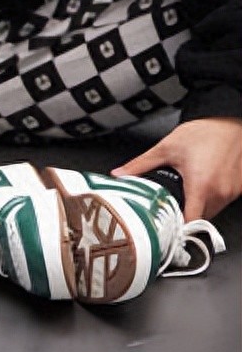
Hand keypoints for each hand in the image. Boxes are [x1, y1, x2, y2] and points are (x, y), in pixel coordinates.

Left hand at [111, 116, 241, 221]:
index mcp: (201, 186)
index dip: (176, 229)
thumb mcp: (168, 147)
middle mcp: (219, 193)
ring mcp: (231, 193)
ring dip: (197, 205)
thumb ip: (142, 164)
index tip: (165, 229)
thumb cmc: (205, 132)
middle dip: (183, 213)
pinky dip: (210, 198)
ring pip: (211, 212)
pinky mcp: (238, 190)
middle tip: (171, 202)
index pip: (189, 223)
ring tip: (187, 189)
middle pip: (199, 219)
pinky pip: (221, 202)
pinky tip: (202, 182)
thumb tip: (121, 174)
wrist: (229, 122)